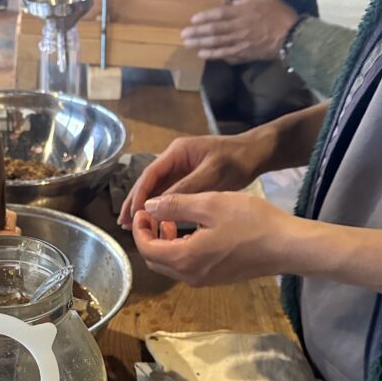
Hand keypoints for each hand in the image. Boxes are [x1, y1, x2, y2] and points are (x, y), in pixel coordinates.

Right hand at [118, 131, 273, 228]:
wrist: (258, 154)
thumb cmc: (236, 161)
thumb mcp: (212, 174)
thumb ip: (185, 189)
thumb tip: (158, 205)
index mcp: (177, 153)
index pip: (150, 174)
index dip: (139, 194)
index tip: (132, 214)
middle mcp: (174, 160)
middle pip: (149, 183)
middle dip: (136, 202)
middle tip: (123, 224)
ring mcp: (181, 170)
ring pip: (158, 190)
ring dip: (146, 208)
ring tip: (133, 227)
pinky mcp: (189, 180)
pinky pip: (170, 195)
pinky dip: (161, 209)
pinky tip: (156, 223)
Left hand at [131, 192, 303, 285]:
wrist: (285, 246)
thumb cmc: (250, 222)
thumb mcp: (210, 204)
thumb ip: (175, 205)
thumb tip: (149, 206)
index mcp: (184, 258)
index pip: (145, 248)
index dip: (139, 228)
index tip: (143, 209)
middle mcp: (188, 276)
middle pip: (154, 260)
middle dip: (148, 237)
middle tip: (154, 215)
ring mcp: (202, 280)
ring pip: (169, 265)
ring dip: (164, 243)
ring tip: (172, 220)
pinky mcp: (214, 279)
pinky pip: (186, 267)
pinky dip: (179, 250)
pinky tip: (192, 231)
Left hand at [181, 0, 297, 62]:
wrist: (291, 36)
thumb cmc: (278, 14)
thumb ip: (245, 0)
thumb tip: (232, 3)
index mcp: (242, 13)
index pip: (219, 14)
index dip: (205, 17)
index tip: (192, 20)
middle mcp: (238, 28)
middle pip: (214, 31)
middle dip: (197, 33)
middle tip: (183, 35)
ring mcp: (240, 43)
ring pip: (217, 44)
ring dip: (201, 44)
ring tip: (188, 45)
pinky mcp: (243, 54)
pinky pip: (226, 55)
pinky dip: (214, 55)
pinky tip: (203, 55)